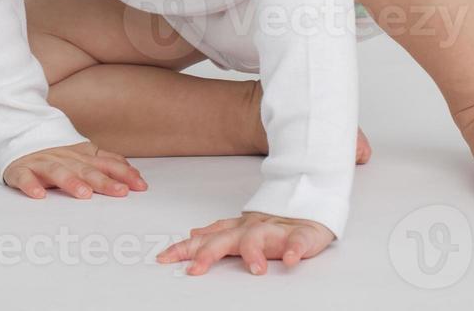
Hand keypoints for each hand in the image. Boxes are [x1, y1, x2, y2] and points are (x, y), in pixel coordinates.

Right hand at [0, 140, 146, 199]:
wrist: (18, 132)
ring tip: (84, 194)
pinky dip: (31, 185)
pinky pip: (25, 177)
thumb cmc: (55, 151)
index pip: (106, 164)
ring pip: (57, 172)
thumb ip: (107, 162)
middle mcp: (64, 157)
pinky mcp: (20, 169)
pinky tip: (39, 195)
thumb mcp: (83, 154)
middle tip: (120, 192)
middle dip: (103, 181)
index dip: (124, 174)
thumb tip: (134, 173)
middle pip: (85, 169)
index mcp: (81, 155)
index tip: (140, 186)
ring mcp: (41, 162)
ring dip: (71, 182)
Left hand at [155, 211, 334, 274]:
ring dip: (255, 252)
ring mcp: (276, 231)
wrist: (309, 204)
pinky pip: (298, 242)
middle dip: (209, 254)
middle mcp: (252, 229)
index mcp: (237, 230)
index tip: (163, 259)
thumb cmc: (275, 221)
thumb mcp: (242, 228)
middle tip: (196, 270)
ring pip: (261, 238)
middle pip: (226, 240)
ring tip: (256, 269)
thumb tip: (191, 235)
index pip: (206, 240)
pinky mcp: (301, 234)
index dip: (184, 249)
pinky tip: (291, 259)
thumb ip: (217, 233)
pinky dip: (295, 249)